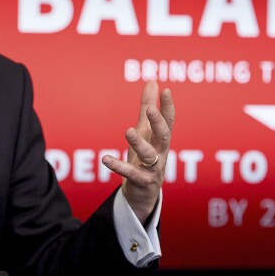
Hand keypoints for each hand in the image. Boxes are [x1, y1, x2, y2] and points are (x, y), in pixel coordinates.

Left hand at [102, 82, 174, 222]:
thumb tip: (153, 82)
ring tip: (128, 131)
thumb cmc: (145, 158)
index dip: (168, 107)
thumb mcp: (145, 132)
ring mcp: (153, 168)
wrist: (143, 193)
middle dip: (158, 123)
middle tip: (151, 110)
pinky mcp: (141, 181)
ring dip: (139, 143)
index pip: (169, 121)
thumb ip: (148, 107)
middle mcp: (161, 152)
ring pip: (149, 155)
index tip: (166, 91)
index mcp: (161, 139)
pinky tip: (105, 159)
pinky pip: (130, 174)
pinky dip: (118, 166)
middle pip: (164, 136)